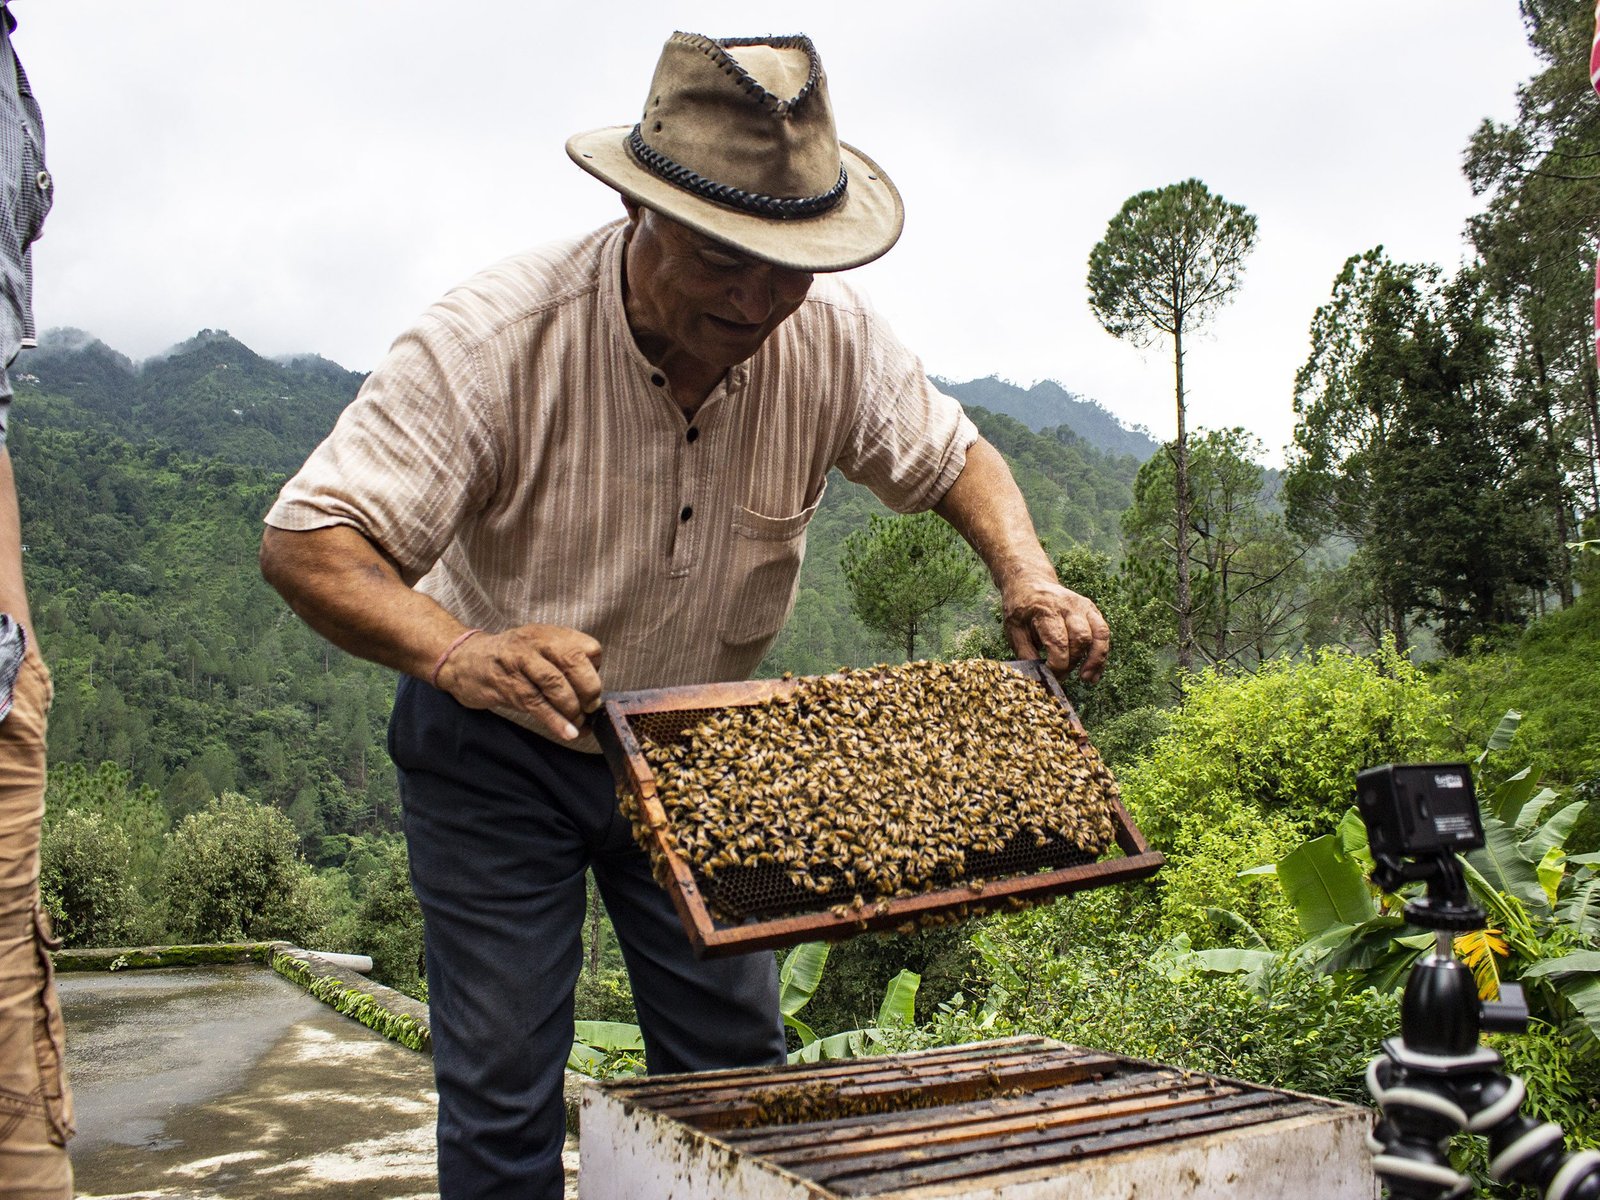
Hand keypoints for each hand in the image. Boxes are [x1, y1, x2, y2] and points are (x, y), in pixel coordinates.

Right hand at [436, 623, 602, 740]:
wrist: (461, 659)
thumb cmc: (508, 659)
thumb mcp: (538, 650)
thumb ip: (564, 664)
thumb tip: (593, 696)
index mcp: (550, 635)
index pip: (589, 647)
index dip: (596, 672)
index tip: (593, 691)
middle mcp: (535, 643)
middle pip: (574, 661)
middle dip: (589, 690)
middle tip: (590, 709)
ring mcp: (518, 662)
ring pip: (554, 683)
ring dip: (572, 708)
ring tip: (578, 724)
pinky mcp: (505, 683)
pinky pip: (535, 703)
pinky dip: (555, 721)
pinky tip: (567, 732)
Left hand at [1001, 575, 1110, 682]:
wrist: (1029, 581)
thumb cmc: (1020, 608)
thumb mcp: (1013, 629)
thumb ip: (1025, 654)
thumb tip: (1039, 677)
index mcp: (1046, 610)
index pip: (1059, 642)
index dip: (1057, 665)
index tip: (1050, 676)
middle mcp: (1068, 606)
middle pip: (1081, 638)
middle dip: (1073, 662)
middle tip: (1061, 676)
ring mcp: (1083, 606)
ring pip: (1099, 634)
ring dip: (1095, 660)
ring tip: (1086, 679)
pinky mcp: (1091, 610)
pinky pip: (1103, 633)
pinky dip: (1101, 654)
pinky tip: (1094, 672)